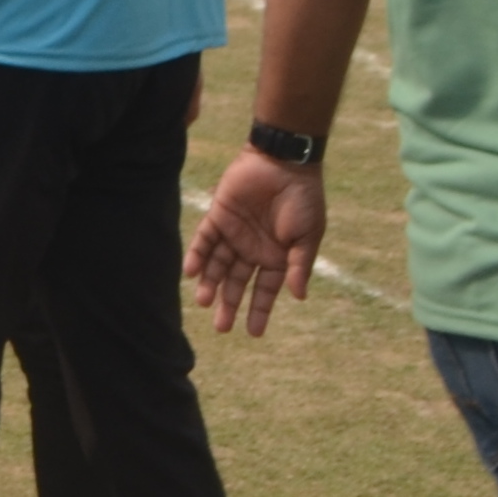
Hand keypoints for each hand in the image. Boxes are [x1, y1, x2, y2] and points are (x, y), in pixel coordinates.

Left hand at [182, 148, 322, 338]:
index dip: (259, 310)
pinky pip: (205, 240)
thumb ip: (299, 266)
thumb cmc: (303, 199)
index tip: (253, 333)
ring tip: (203, 302)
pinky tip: (190, 273)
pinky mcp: (219, 216)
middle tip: (221, 327)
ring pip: (218, 265)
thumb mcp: (307, 237)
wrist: (284, 162)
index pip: (265, 290)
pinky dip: (197, 256)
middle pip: (237, 282)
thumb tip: (298, 297)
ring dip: (210, 283)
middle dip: (229, 304)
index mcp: (277, 257)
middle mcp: (253, 249)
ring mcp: (235, 233)